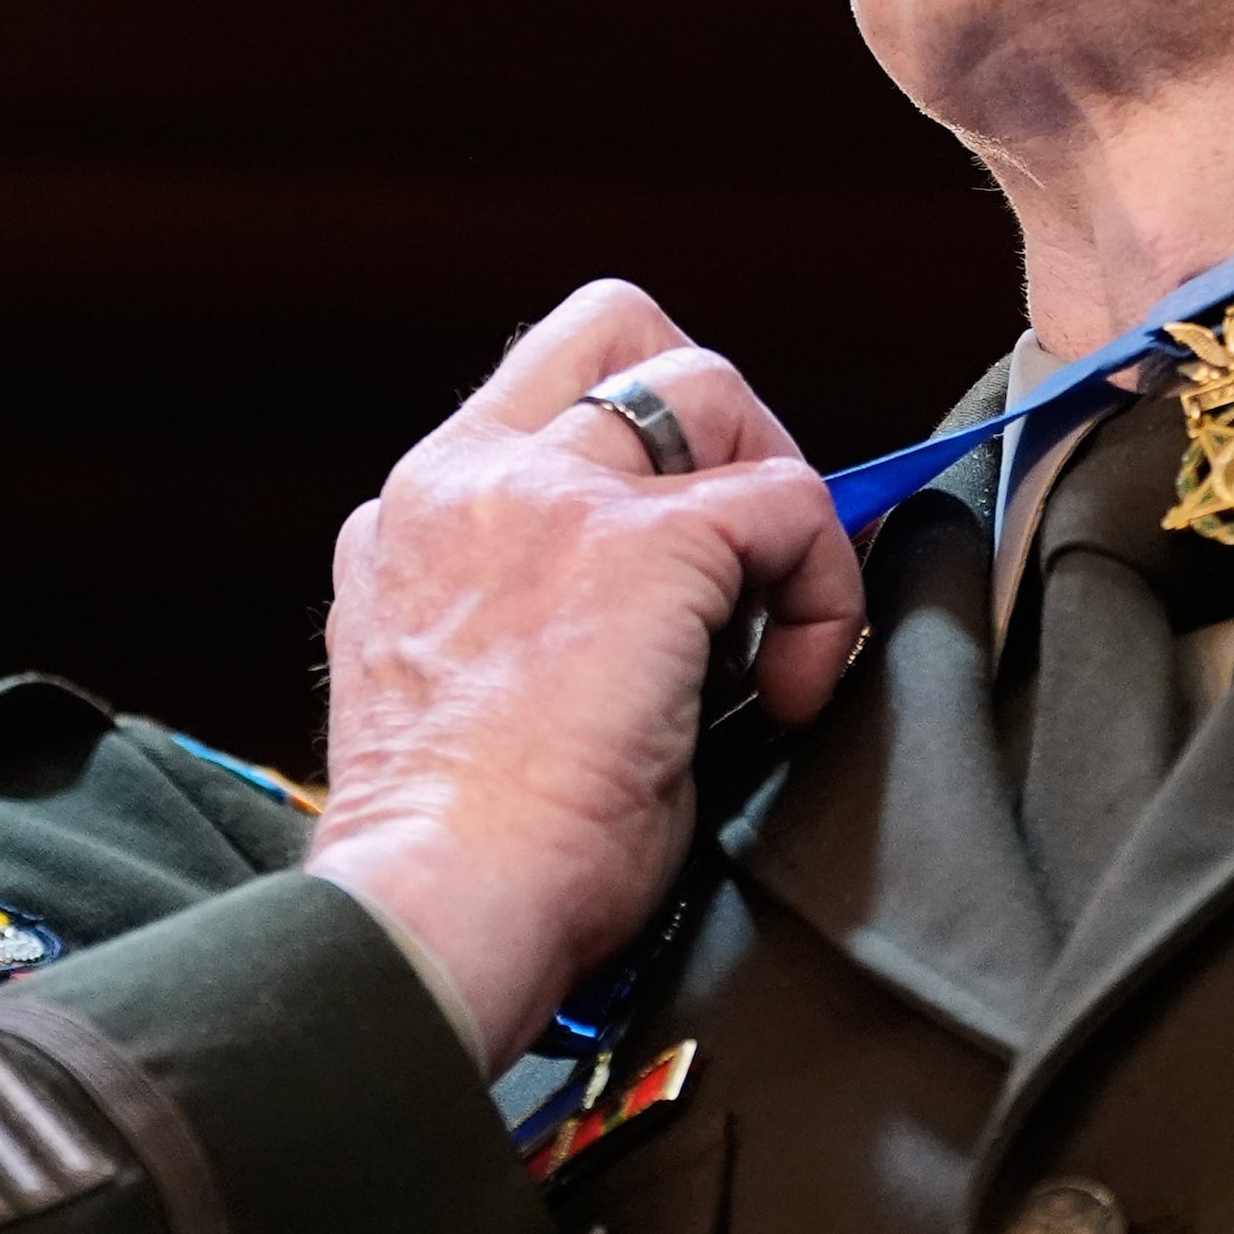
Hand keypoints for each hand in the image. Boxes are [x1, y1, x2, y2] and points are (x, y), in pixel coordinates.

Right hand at [306, 283, 866, 1071]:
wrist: (440, 907)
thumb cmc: (457, 858)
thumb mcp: (451, 692)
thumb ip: (514, 614)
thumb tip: (655, 621)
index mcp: (411, 518)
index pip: (537, 393)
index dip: (633, 449)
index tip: (680, 560)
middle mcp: (467, 477)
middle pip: (616, 327)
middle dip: (709, 414)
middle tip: (743, 545)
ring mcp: (553, 496)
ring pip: (710, 386)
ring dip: (773, 497)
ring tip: (774, 625)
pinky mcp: (646, 545)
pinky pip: (790, 502)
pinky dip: (823, 591)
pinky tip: (792, 689)